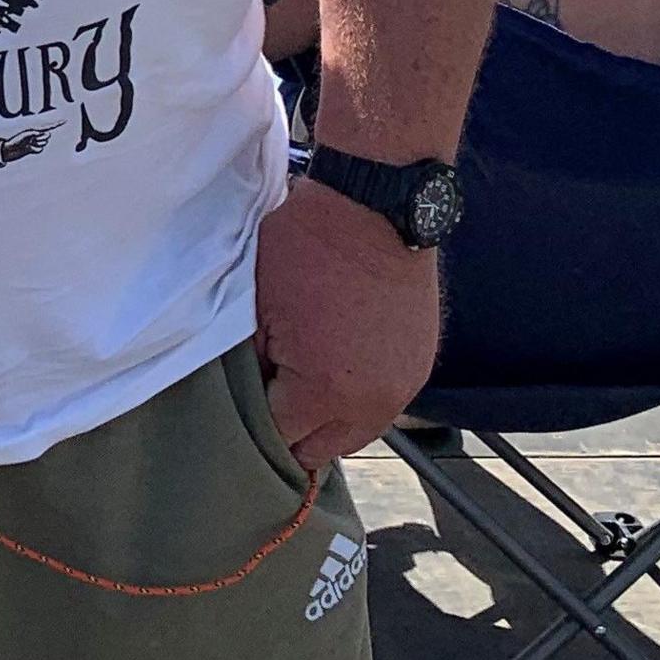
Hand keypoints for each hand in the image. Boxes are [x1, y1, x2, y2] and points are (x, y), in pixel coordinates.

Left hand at [252, 178, 439, 468]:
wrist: (373, 209)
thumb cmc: (305, 251)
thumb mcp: (257, 310)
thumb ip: (254, 369)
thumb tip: (251, 400)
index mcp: (324, 391)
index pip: (279, 442)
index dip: (253, 426)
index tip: (239, 408)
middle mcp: (372, 402)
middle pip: (320, 451)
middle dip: (290, 433)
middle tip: (268, 399)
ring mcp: (402, 387)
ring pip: (353, 435)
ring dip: (327, 421)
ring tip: (302, 385)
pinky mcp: (420, 368)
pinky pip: (380, 406)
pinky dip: (356, 399)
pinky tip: (336, 367)